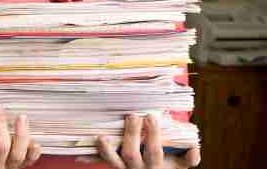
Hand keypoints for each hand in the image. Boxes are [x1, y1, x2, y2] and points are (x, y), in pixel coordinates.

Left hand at [77, 114, 200, 168]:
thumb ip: (188, 159)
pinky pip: (102, 164)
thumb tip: (195, 148)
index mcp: (156, 166)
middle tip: (132, 115)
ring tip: (102, 136)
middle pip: (132, 153)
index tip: (151, 116)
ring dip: (107, 150)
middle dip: (131, 134)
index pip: (154, 149)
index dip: (152, 134)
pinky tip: (83, 150)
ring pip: (114, 163)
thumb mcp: (179, 168)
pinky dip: (93, 157)